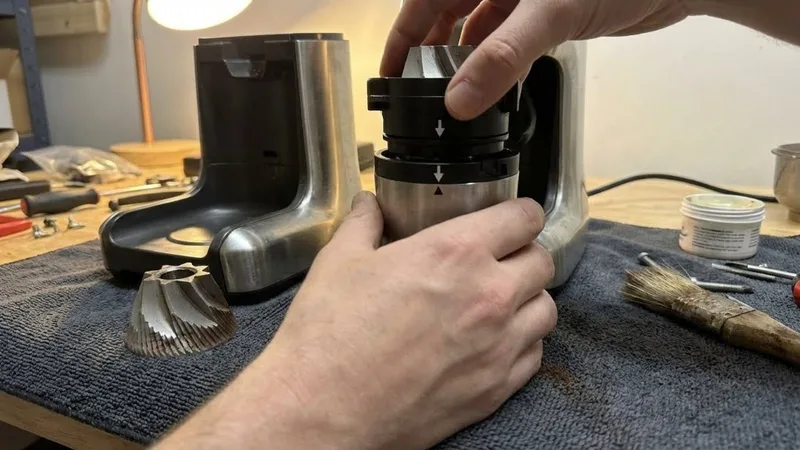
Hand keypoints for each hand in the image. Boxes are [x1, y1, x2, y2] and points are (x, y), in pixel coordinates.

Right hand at [263, 191, 557, 448]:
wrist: (324, 410)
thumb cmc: (328, 334)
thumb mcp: (339, 261)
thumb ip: (364, 223)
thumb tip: (370, 204)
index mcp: (455, 252)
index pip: (523, 217)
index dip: (520, 213)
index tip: (510, 218)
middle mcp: (490, 296)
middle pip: (542, 261)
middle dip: (524, 254)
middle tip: (499, 259)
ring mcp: (498, 347)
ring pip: (546, 309)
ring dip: (528, 299)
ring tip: (501, 302)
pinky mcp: (496, 389)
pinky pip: (534, 355)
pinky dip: (523, 343)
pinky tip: (493, 342)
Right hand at [381, 0, 691, 119]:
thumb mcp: (549, 14)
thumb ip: (502, 57)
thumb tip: (458, 101)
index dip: (404, 33)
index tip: (390, 71)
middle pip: (448, 10)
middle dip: (431, 48)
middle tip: (419, 90)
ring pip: (479, 24)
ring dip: (465, 56)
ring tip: (452, 93)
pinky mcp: (548, 9)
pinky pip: (508, 34)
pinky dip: (496, 57)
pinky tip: (492, 81)